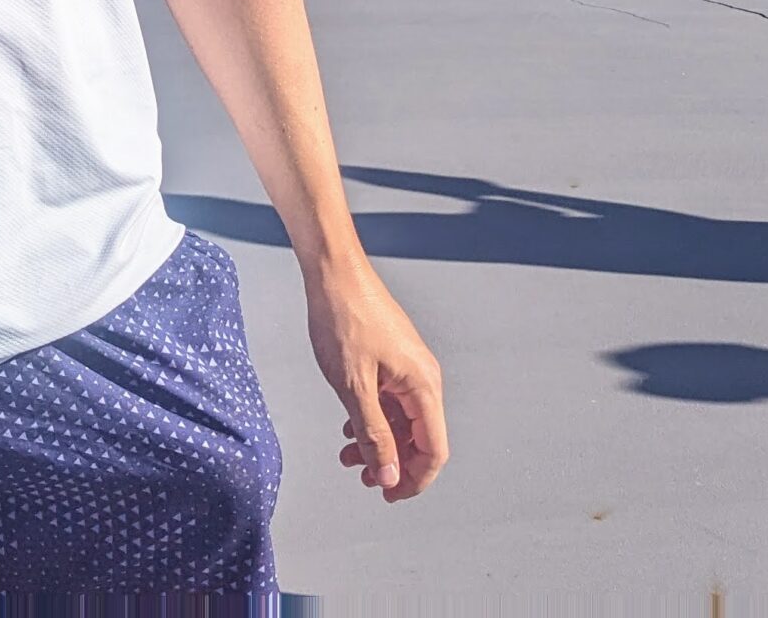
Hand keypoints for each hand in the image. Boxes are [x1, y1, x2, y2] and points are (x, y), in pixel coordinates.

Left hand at [304, 254, 446, 502]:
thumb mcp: (353, 387)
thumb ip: (373, 435)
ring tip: (347, 454)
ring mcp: (408, 366)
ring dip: (379, 442)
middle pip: (419, 438)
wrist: (333, 271)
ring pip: (402, 420)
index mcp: (423, 385)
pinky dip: (373, 418)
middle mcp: (423, 377)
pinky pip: (391, 400)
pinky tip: (348, 425)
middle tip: (362, 478)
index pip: (433, 450)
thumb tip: (391, 476)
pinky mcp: (393, 358)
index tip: (387, 496)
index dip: (414, 480)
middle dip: (392, 463)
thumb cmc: (344, 319)